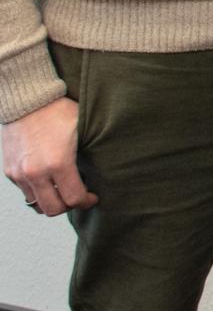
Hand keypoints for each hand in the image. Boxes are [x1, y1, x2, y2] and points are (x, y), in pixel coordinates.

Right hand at [2, 98, 96, 217]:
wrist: (27, 101)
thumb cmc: (60, 112)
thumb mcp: (82, 130)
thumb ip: (89, 154)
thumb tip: (105, 169)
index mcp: (58, 163)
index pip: (74, 198)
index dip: (87, 201)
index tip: (93, 197)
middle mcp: (35, 173)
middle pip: (53, 209)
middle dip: (69, 206)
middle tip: (79, 197)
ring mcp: (19, 173)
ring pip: (37, 204)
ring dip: (52, 201)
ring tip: (63, 190)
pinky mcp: (9, 171)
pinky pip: (25, 191)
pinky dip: (38, 192)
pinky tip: (49, 181)